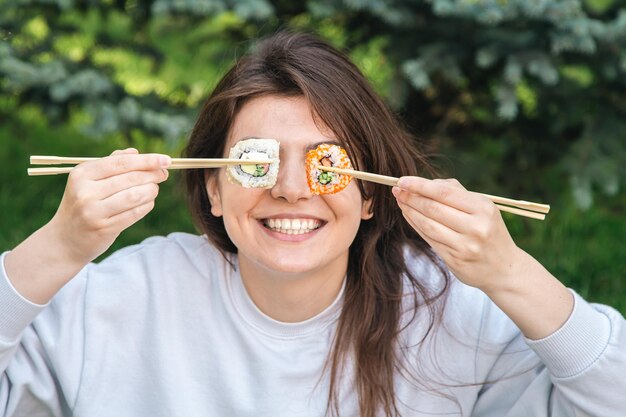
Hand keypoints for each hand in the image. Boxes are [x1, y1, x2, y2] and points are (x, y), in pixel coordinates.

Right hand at [48, 148, 170, 264]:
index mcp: (82, 173)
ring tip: (154, 189)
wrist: (65, 239)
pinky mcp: (104, 228)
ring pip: (135, 195)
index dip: (147, 160)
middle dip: (153, 175)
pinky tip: (148, 202)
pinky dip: (146, 205)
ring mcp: (94, 211)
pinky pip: (134, 213)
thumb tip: (135, 152)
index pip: (121, 162)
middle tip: (163, 174)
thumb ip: (111, 163)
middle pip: (131, 178)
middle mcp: (85, 191)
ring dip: (151, 191)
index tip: (167, 160)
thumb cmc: (83, 203)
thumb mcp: (88, 180)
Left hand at [392, 176, 523, 291]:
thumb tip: (425, 183)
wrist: (505, 269)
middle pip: (433, 208)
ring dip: (410, 211)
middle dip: (411, 197)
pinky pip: (429, 239)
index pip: (444, 193)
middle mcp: (476, 227)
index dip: (420, 185)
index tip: (402, 180)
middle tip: (397, 190)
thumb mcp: (483, 207)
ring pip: (428, 225)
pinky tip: (409, 216)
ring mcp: (465, 246)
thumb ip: (456, 192)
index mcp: (483, 208)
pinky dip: (416, 225)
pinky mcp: (455, 260)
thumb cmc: (489, 230)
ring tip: (400, 201)